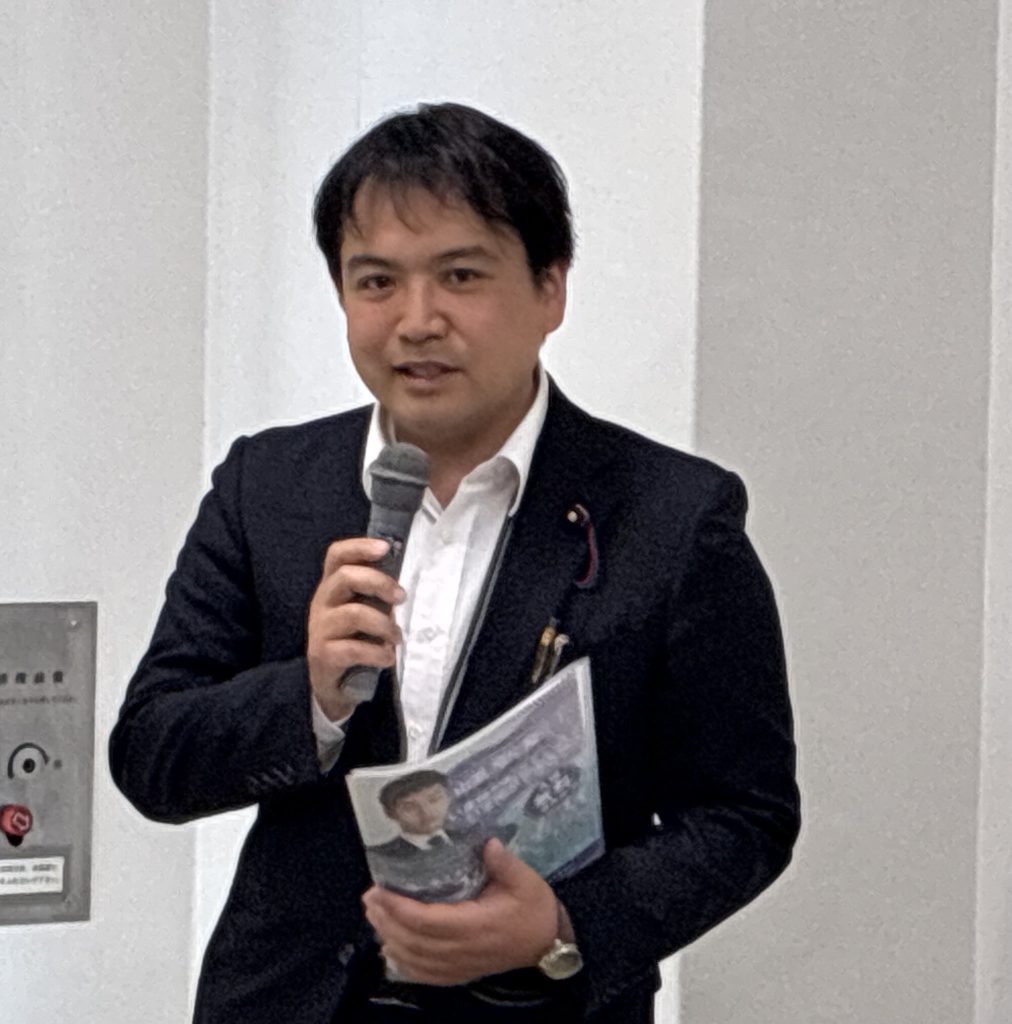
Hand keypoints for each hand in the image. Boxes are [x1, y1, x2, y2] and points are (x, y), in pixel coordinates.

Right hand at [306, 537, 404, 719]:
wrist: (331, 685)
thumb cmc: (354, 640)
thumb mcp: (363, 612)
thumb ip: (376, 595)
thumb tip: (407, 582)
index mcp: (332, 587)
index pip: (337, 555)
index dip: (359, 546)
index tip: (385, 547)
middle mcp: (322, 603)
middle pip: (346, 577)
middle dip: (379, 583)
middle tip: (401, 598)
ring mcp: (320, 629)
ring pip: (354, 614)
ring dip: (384, 625)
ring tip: (398, 637)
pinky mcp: (323, 655)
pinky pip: (353, 649)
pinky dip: (377, 653)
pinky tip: (388, 658)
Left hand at [362, 838, 558, 984]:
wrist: (547, 944)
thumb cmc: (534, 910)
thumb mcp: (526, 881)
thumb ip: (505, 863)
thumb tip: (486, 842)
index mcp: (476, 926)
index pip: (428, 921)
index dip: (400, 909)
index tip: (380, 890)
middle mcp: (463, 950)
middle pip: (414, 941)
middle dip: (387, 920)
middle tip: (370, 898)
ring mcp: (459, 966)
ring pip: (415, 959)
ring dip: (390, 938)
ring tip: (375, 915)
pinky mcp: (460, 973)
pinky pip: (424, 974)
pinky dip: (403, 963)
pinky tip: (389, 949)